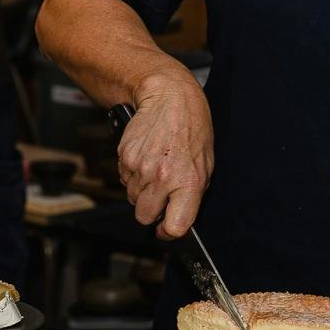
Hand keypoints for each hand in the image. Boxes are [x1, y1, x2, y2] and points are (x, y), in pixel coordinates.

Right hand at [117, 76, 213, 239]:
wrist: (168, 97)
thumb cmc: (192, 128)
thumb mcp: (206, 164)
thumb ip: (193, 194)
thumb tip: (180, 218)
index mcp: (189, 182)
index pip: (175, 226)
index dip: (169, 232)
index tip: (168, 228)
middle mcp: (163, 178)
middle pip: (145, 216)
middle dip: (151, 209)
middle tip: (161, 192)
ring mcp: (141, 168)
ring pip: (132, 198)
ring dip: (141, 189)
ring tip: (156, 166)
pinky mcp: (125, 158)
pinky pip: (124, 179)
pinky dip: (132, 173)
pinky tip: (146, 156)